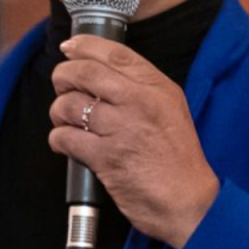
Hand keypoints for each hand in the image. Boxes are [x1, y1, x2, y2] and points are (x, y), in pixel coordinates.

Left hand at [49, 34, 218, 248]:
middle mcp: (139, 102)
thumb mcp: (169, 108)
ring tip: (66, 122)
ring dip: (58, 113)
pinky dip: (58, 140)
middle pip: (84, 72)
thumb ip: (138, 86)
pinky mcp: (106, 157)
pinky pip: (65, 138)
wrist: (189, 203)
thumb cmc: (176, 158)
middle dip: (63, 77)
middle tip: (62, 87)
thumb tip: (96, 68)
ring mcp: (122, 129)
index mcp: (156, 88)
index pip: (114, 53)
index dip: (84, 46)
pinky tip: (67, 144)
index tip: (69, 47)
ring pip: (68, 105)